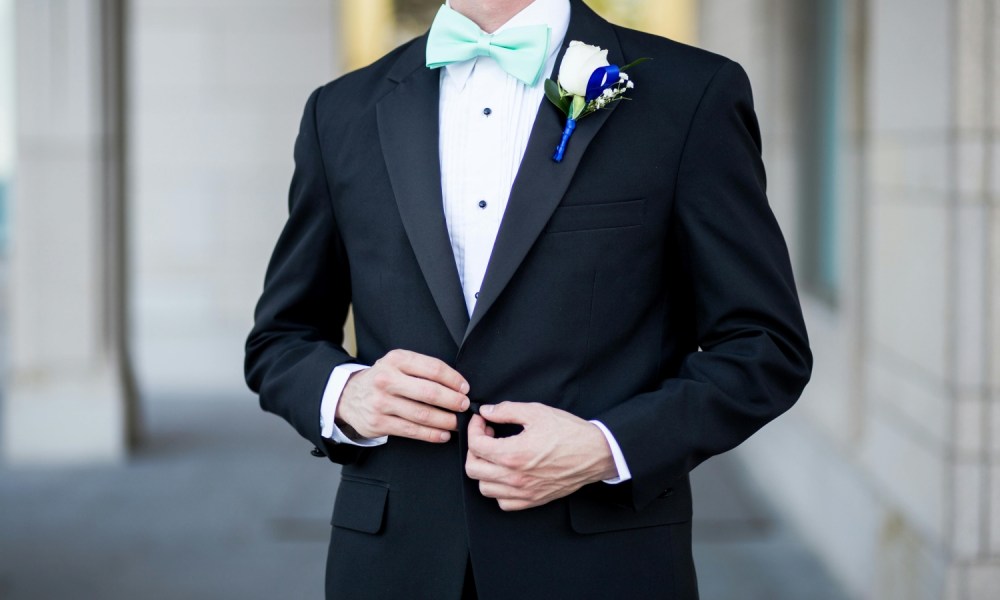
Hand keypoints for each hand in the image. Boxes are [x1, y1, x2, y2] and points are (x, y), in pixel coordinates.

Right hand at [335, 349, 469, 442]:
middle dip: (452, 401)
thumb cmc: (382, 379)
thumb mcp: (397, 364)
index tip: (464, 388)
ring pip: (422, 414)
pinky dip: (431, 434)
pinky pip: (412, 430)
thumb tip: (456, 384)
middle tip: (464, 406)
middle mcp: (386, 380)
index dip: (453, 379)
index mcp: (396, 360)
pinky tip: (443, 434)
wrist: (348, 396)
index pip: (432, 368)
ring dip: (446, 420)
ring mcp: (381, 403)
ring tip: (458, 422)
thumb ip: (421, 369)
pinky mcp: (379, 423)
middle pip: (429, 392)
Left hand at [465, 402, 617, 510]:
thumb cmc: (570, 433)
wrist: (596, 453)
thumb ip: (507, 410)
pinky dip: (498, 489)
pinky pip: (503, 502)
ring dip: (484, 470)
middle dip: (474, 450)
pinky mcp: (532, 500)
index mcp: (513, 454)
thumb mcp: (537, 412)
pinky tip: (506, 474)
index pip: (476, 445)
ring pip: (484, 488)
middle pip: (473, 469)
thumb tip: (487, 411)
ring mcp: (523, 492)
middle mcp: (514, 477)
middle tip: (486, 436)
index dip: (474, 429)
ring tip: (495, 455)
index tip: (482, 421)